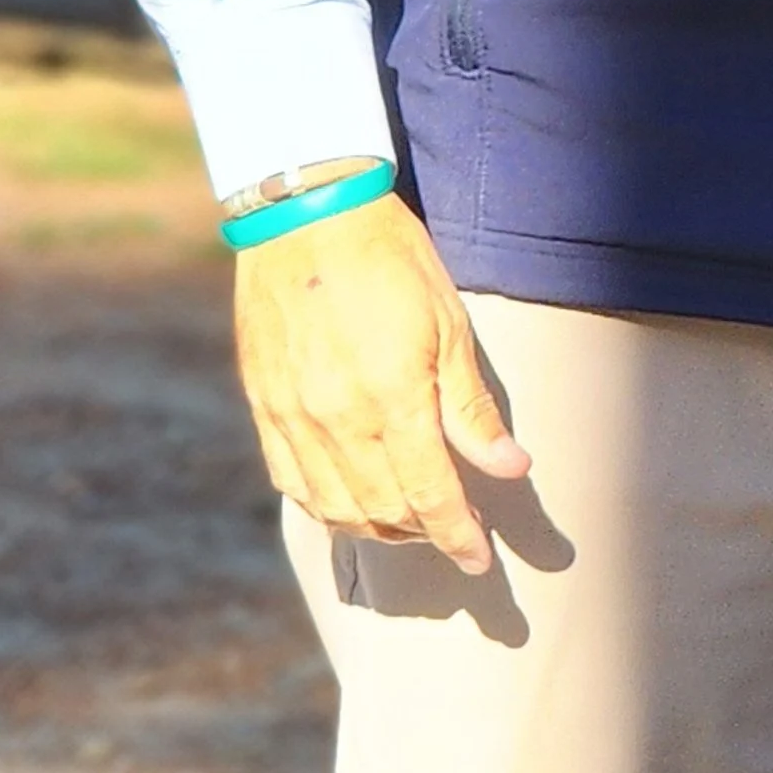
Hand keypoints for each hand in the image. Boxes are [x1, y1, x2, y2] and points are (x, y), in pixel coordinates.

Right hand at [233, 191, 531, 574]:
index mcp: (391, 399)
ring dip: (376, 529)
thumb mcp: (448, 324)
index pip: (431, 496)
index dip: (458, 537)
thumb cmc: (389, 258)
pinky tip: (348, 501)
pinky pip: (291, 480)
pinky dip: (324, 505)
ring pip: (334, 508)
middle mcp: (336, 420)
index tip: (480, 560)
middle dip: (423, 535)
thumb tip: (510, 467)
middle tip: (452, 532)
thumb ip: (471, 407)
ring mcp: (291, 416)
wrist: (303, 211)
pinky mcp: (262, 404)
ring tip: (407, 522)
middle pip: (384, 512)